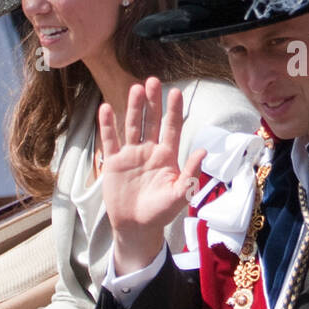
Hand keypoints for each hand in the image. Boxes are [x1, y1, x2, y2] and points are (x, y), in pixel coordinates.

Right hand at [99, 78, 203, 268]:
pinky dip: (108, 125)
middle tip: (152, 81)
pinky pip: (110, 141)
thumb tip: (203, 150)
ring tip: (134, 89)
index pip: (172, 128)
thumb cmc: (161, 213)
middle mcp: (149, 151)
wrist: (136, 227)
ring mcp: (131, 155)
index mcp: (167, 157)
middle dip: (152, 102)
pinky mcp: (114, 162)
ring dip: (133, 108)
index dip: (174, 111)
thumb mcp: (180, 195)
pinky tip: (105, 108)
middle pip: (151, 121)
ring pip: (132, 126)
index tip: (176, 92)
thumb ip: (190, 174)